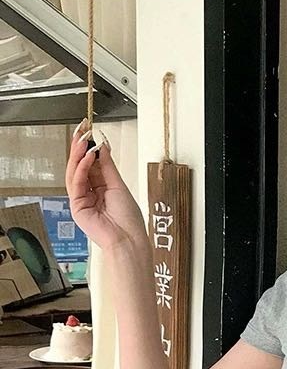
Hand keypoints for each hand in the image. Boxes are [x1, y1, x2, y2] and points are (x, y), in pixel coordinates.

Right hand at [65, 120, 147, 251]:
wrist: (128, 239)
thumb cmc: (129, 220)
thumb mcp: (118, 185)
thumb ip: (108, 166)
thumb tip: (102, 146)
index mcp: (101, 188)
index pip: (91, 164)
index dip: (89, 148)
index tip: (89, 131)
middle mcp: (90, 193)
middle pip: (80, 166)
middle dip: (80, 147)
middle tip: (81, 130)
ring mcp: (82, 199)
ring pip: (74, 172)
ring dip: (77, 154)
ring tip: (82, 140)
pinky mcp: (77, 206)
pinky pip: (76, 183)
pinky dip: (81, 168)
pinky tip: (86, 157)